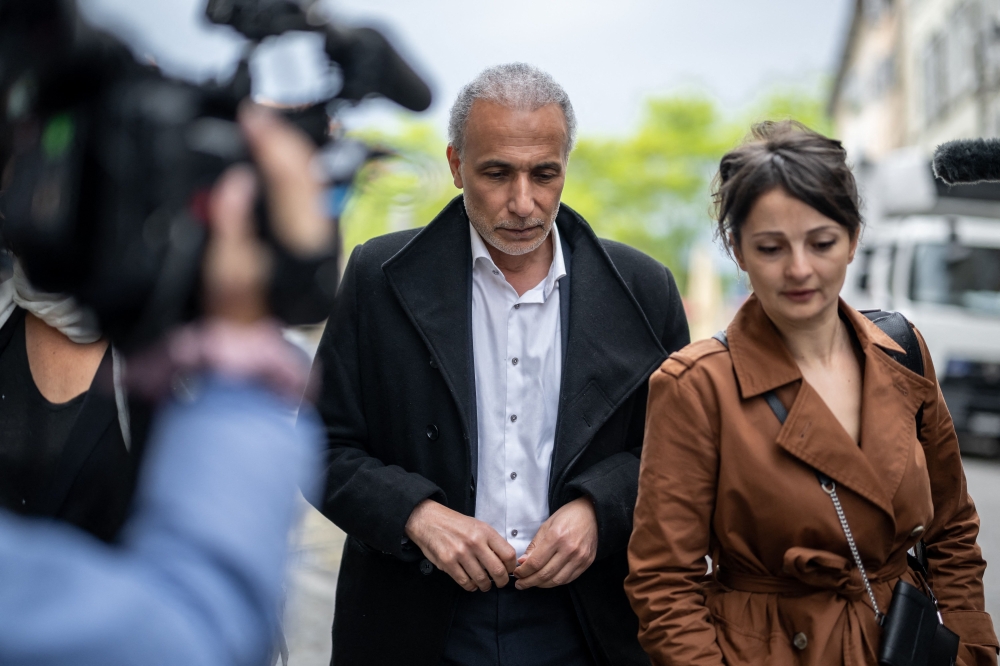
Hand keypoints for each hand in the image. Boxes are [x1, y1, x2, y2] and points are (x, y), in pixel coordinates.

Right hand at [202, 104, 330, 323]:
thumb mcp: (222, 281)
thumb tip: (236, 185)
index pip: (291, 182)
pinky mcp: (316, 246)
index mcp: (299, 256)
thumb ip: (229, 230)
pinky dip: (290, 175)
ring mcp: (322, 247)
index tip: (251, 118)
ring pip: (313, 186)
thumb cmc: (234, 321)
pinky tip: (272, 161)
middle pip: (309, 177)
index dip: (271, 144)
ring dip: (288, 155)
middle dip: (284, 140)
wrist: (254, 353)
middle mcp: (319, 249)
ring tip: (262, 130)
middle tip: (257, 115)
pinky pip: (307, 198)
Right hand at [404, 499, 516, 591]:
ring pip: (482, 579)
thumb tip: (504, 560)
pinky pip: (465, 582)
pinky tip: (471, 583)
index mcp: (485, 532)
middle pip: (498, 570)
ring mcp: (461, 553)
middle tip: (500, 582)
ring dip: (485, 586)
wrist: (429, 520)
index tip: (509, 570)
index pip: (508, 554)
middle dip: (501, 581)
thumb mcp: (477, 526)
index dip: (511, 566)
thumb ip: (491, 541)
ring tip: (484, 584)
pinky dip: (471, 586)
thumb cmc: (454, 524)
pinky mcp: (448, 563)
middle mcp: (474, 542)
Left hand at [513, 496, 597, 589]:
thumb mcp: (546, 525)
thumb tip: (523, 562)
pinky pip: (568, 579)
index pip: (536, 562)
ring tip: (532, 583)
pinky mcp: (586, 563)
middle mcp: (569, 549)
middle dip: (529, 582)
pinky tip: (546, 580)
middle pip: (545, 574)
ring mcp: (580, 558)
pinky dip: (555, 582)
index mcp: (556, 536)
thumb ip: (534, 545)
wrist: (593, 514)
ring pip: (556, 581)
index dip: (523, 571)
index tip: (516, 574)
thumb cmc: (568, 516)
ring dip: (541, 585)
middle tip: (520, 584)